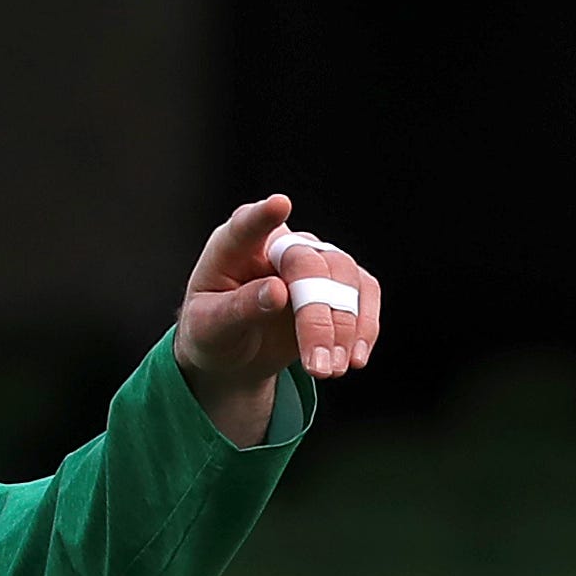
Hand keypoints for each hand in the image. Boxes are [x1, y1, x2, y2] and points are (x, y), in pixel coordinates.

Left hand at [176, 193, 381, 442]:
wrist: (234, 354)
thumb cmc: (213, 332)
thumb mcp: (210, 327)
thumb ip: (239, 308)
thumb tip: (277, 291)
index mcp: (235, 246)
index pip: (248, 225)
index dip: (264, 216)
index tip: (279, 205)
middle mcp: (278, 245)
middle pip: (310, 266)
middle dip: (318, 320)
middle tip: (317, 368)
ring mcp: (313, 261)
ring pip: (345, 279)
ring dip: (344, 330)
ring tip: (330, 370)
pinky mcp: (337, 284)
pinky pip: (364, 293)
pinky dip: (364, 328)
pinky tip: (354, 359)